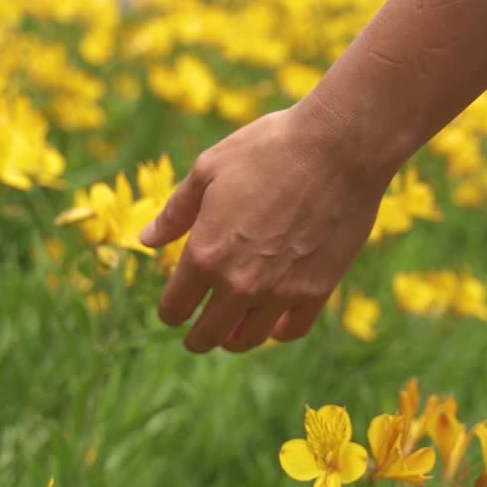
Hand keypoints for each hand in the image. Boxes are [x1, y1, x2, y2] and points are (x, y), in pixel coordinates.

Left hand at [139, 105, 390, 352]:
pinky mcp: (318, 289)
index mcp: (205, 254)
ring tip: (233, 323)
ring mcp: (281, 290)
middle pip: (207, 337)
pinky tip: (272, 317)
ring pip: (247, 339)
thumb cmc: (269, 148)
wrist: (339, 147)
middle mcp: (240, 282)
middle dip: (196, 335)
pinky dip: (276, 329)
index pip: (174, 308)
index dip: (169, 309)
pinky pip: (290, 330)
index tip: (175, 304)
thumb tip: (148, 240)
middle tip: (198, 328)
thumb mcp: (209, 170)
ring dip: (234, 335)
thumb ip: (176, 212)